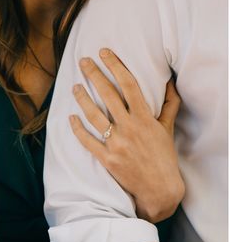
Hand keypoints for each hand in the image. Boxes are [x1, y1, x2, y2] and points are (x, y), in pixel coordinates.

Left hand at [70, 48, 184, 222]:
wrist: (160, 188)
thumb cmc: (164, 158)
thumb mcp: (167, 129)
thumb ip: (168, 105)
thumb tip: (170, 84)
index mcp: (144, 118)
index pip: (128, 84)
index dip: (115, 65)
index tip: (105, 52)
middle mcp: (129, 127)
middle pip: (107, 94)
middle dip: (93, 74)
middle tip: (83, 61)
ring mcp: (116, 144)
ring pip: (93, 115)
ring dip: (82, 98)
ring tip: (74, 86)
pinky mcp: (107, 159)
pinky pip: (88, 141)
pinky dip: (77, 129)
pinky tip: (71, 117)